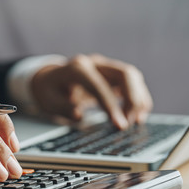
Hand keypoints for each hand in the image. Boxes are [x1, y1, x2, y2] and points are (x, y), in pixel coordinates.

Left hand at [31, 54, 152, 128]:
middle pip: (124, 74)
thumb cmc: (50, 90)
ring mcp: (106, 66)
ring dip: (139, 99)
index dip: (111, 105)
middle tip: (129, 124)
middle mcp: (95, 63)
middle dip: (132, 99)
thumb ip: (63, 108)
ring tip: (136, 122)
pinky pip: (132, 82)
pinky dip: (139, 98)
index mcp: (76, 68)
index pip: (98, 85)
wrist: (51, 78)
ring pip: (132, 76)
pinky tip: (138, 115)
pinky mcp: (113, 74)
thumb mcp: (48, 101)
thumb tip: (79, 116)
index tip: (119, 125)